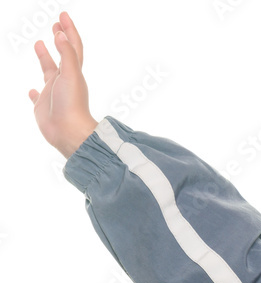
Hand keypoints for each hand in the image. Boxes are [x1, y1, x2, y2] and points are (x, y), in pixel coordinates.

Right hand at [28, 12, 97, 159]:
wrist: (69, 133)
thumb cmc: (72, 104)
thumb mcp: (71, 74)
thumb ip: (67, 55)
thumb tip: (61, 35)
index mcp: (73, 72)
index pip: (72, 46)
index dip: (68, 30)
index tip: (63, 15)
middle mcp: (64, 81)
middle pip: (62, 55)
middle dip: (59, 38)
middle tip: (55, 24)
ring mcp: (54, 93)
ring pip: (48, 71)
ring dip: (45, 57)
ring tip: (38, 43)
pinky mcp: (44, 107)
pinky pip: (38, 97)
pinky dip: (34, 92)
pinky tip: (32, 91)